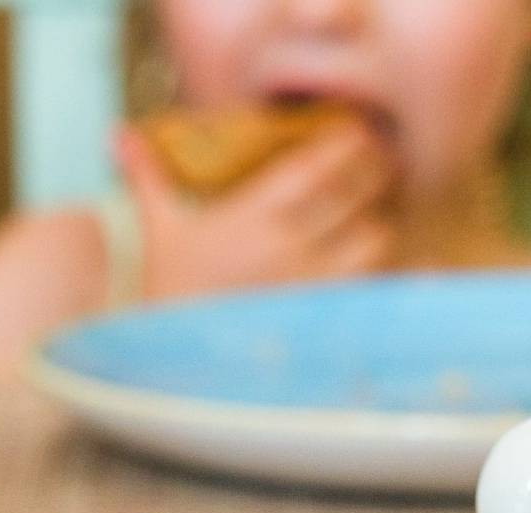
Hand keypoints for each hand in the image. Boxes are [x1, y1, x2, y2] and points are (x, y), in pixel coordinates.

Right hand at [118, 121, 396, 300]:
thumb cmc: (163, 292)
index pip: (315, 166)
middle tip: (381, 166)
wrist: (171, 360)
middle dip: (375, 174)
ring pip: (376, 241)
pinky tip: (411, 270)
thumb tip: (119, 134)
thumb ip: (146, 177)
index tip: (357, 133)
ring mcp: (312, 287)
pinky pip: (378, 293)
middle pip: (357, 194)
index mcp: (253, 216)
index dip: (345, 144)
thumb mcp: (156, 230)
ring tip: (374, 219)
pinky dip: (399, 280)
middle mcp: (289, 247)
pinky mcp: (326, 322)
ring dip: (379, 226)